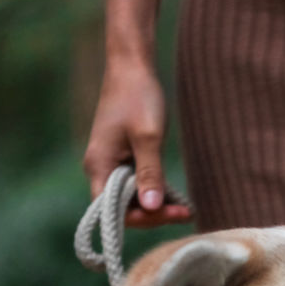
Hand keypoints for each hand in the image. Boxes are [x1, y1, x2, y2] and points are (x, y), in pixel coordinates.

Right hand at [83, 61, 191, 228]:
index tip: (171, 212)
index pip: (113, 211)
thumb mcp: (148, 137)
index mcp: (99, 165)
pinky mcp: (123, 158)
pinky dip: (155, 192)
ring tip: (185, 209)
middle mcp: (101, 168)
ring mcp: (112, 164)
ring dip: (157, 205)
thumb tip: (152, 207)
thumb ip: (150, 173)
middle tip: (185, 213)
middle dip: (153, 213)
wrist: (132, 67)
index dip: (142, 218)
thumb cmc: (138, 97)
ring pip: (132, 198)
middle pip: (123, 208)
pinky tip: (177, 197)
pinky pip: (136, 184)